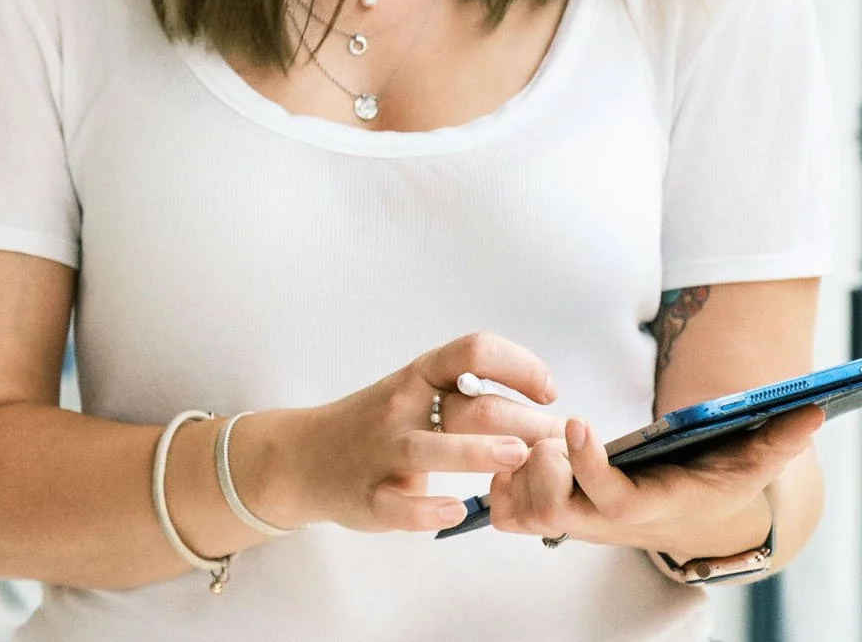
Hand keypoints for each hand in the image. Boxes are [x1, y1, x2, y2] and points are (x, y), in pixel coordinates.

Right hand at [265, 333, 567, 534]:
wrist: (304, 457)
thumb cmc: (378, 425)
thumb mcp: (416, 395)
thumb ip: (466, 398)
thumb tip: (543, 412)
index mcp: (419, 377)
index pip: (473, 352)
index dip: (518, 364)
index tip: (548, 390)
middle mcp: (402, 407)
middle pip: (470, 406)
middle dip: (524, 423)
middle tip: (557, 445)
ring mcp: (383, 452)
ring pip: (431, 449)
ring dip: (477, 452)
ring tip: (517, 456)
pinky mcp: (369, 496)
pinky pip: (399, 503)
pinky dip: (427, 508)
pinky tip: (456, 510)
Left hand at [487, 405, 822, 554]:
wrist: (684, 521)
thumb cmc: (711, 486)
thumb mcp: (748, 466)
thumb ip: (777, 440)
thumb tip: (813, 409)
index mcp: (647, 509)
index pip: (608, 499)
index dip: (587, 464)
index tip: (577, 422)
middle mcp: (603, 522)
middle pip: (551, 507)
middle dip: (545, 463)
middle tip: (557, 431)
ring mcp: (572, 522)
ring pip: (521, 508)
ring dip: (521, 469)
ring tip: (542, 439)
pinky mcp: (549, 515)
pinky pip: (506, 509)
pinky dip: (503, 479)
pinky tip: (526, 451)